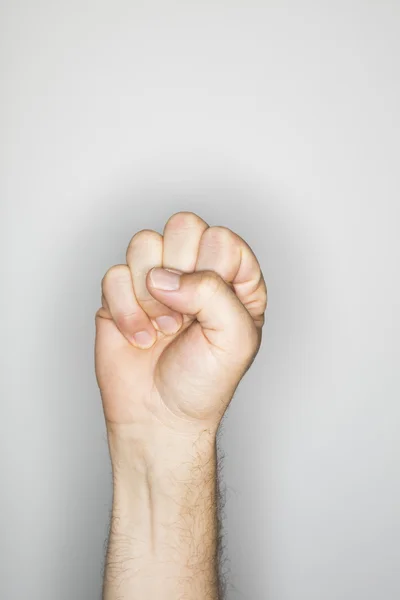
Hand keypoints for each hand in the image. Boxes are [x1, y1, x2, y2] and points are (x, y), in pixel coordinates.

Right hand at [95, 211, 266, 435]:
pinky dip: (126, 311)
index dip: (212, 270)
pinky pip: (114, 274)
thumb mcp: (235, 339)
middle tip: (184, 313)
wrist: (159, 417)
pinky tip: (140, 337)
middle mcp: (194, 271)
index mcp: (232, 277)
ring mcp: (156, 280)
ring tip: (164, 327)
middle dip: (181, 272)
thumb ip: (212, 291)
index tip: (210, 310)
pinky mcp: (121, 294)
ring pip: (144, 242)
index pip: (222, 237)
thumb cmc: (204, 382)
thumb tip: (164, 276)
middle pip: (183, 225)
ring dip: (151, 294)